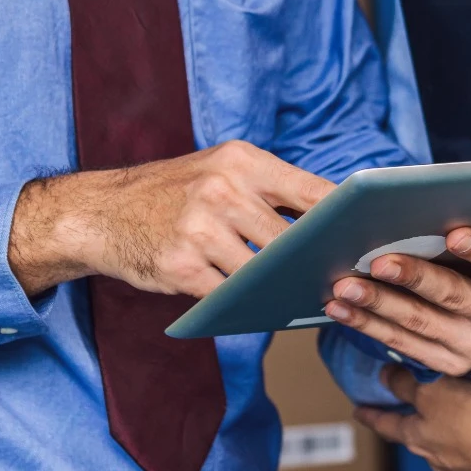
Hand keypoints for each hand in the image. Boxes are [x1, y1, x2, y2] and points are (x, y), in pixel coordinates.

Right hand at [7, 141, 332, 296]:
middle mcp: (223, 189)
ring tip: (307, 300)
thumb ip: (272, 192)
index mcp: (243, 161)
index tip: (371, 244)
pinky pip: (230, 295)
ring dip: (285, 291)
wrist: (99, 212)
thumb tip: (335, 225)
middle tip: (342, 283)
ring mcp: (200, 229)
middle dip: (319, 265)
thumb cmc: (174, 194)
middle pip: (295, 240)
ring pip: (265, 273)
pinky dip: (248, 304)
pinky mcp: (181, 267)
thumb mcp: (221, 171)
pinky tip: (263, 309)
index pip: (315, 193)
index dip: (348, 223)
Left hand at [323, 211, 470, 376]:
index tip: (455, 232)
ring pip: (422, 325)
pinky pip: (402, 346)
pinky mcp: (449, 366)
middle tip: (376, 262)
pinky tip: (339, 308)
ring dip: (378, 306)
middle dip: (414, 279)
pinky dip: (368, 326)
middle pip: (456, 298)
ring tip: (343, 287)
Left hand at [356, 365, 470, 470]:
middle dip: (410, 427)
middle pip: (415, 439)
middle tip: (406, 416)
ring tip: (450, 425)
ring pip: (444, 451)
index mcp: (417, 437)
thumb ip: (407, 385)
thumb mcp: (435, 392)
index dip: (372, 415)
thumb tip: (383, 376)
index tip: (358, 411)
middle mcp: (434, 458)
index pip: (386, 424)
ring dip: (443, 439)